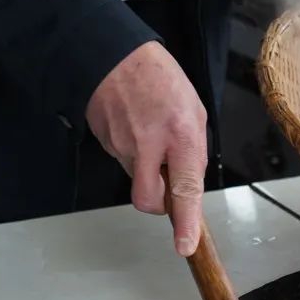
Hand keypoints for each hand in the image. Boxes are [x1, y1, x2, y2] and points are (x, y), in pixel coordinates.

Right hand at [86, 41, 206, 256]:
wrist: (112, 54)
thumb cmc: (160, 79)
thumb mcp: (194, 111)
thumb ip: (194, 150)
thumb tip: (188, 181)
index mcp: (180, 135)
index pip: (185, 190)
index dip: (185, 222)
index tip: (186, 245)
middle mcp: (149, 145)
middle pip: (149, 200)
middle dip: (159, 203)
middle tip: (167, 180)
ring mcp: (122, 146)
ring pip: (137, 179)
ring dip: (147, 169)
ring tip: (151, 136)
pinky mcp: (105, 144)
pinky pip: (124, 162)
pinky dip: (133, 153)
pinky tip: (136, 128)